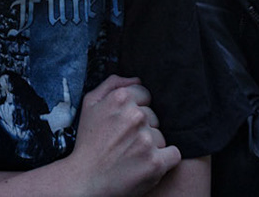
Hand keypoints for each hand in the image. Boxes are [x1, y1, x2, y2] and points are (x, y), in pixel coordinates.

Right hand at [61, 75, 178, 196]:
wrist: (85, 180)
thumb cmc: (88, 142)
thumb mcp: (90, 104)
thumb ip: (112, 84)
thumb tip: (136, 78)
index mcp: (121, 99)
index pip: (145, 95)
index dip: (135, 109)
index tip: (125, 124)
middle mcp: (135, 116)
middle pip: (154, 117)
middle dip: (143, 128)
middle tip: (125, 142)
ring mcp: (146, 140)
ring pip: (161, 136)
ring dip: (151, 145)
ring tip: (132, 155)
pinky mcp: (155, 163)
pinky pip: (174, 154)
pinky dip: (165, 160)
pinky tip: (148, 163)